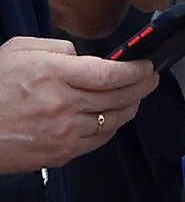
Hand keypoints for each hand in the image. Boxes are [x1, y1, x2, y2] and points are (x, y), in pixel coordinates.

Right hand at [0, 36, 157, 173]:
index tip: (146, 65)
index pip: (111, 74)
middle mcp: (63, 104)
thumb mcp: (17, 51)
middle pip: (121, 97)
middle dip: (143, 86)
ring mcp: (64, 132)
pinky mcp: (61, 153)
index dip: (136, 70)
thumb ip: (57, 48)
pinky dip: (111, 127)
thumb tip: (85, 56)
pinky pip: (99, 140)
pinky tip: (111, 117)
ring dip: (131, 107)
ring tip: (135, 96)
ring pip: (114, 120)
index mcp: (52, 74)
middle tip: (151, 78)